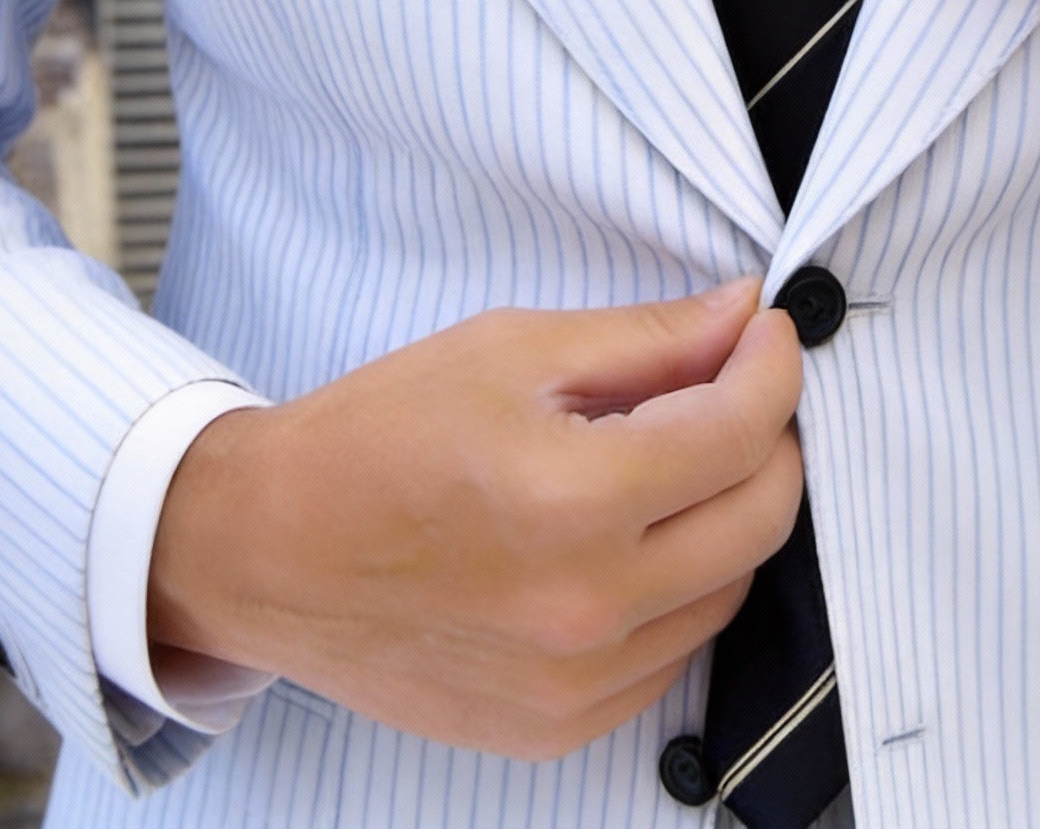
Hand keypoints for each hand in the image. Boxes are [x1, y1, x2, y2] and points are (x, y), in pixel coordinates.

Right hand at [148, 281, 802, 759]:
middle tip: (738, 387)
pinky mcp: (558, 726)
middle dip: (771, 436)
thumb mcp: (511, 350)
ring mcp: (575, 683)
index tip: (765, 333)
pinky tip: (635, 537)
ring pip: (730, 589)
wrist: (266, 550)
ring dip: (729, 514)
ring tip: (676, 460)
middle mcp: (586, 605)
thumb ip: (646, 338)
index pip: (741, 430)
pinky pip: (675, 654)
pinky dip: (682, 587)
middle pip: (762, 518)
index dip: (773, 365)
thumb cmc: (375, 437)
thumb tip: (741, 314)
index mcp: (572, 498)